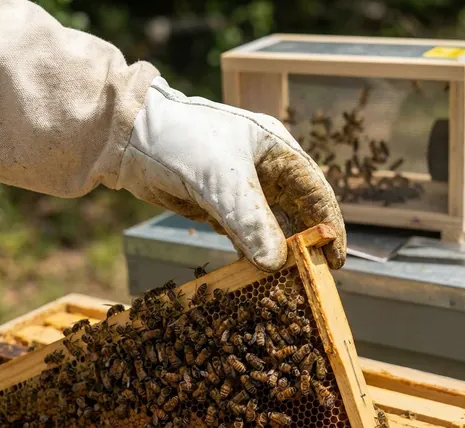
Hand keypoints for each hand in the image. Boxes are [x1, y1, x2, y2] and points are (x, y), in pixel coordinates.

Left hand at [116, 77, 345, 271]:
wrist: (129, 138)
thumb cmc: (182, 142)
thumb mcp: (222, 182)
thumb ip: (251, 222)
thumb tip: (277, 263)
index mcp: (278, 150)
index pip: (316, 191)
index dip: (329, 225)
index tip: (334, 259)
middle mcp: (266, 169)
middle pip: (298, 211)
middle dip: (306, 242)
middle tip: (315, 275)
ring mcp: (243, 188)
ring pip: (270, 226)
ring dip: (278, 252)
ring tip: (290, 281)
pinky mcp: (219, 206)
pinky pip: (244, 234)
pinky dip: (251, 253)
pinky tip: (258, 274)